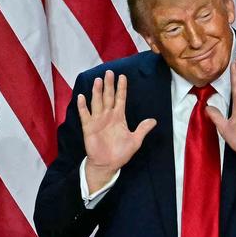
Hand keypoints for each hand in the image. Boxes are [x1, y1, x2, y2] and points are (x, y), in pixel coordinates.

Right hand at [77, 70, 156, 191]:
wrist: (107, 164)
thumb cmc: (120, 153)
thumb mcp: (135, 140)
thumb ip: (143, 129)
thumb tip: (154, 121)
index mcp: (119, 117)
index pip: (120, 99)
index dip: (121, 88)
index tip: (122, 76)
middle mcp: (108, 116)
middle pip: (108, 97)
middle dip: (109, 85)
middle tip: (109, 72)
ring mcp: (97, 120)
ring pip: (97, 102)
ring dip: (97, 91)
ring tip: (98, 80)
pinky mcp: (89, 127)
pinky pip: (85, 115)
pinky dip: (82, 106)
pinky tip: (81, 96)